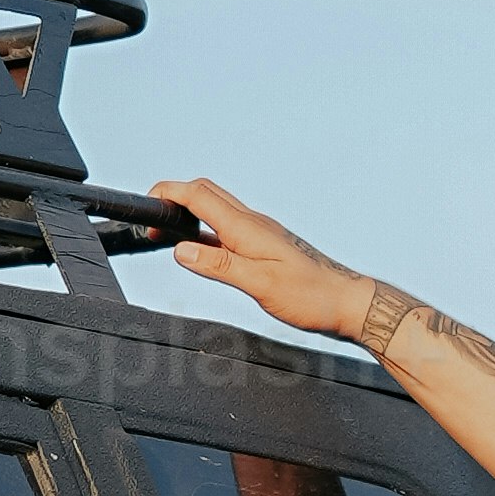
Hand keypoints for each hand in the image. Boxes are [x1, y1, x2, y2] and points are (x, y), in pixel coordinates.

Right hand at [145, 171, 375, 345]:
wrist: (348, 303)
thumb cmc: (312, 296)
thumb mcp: (261, 284)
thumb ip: (219, 265)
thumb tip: (181, 250)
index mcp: (248, 228)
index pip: (199, 195)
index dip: (168, 192)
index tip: (146, 204)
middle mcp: (253, 224)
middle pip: (206, 193)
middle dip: (173, 198)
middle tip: (152, 220)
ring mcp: (260, 233)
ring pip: (217, 209)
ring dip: (189, 213)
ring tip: (167, 234)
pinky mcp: (265, 246)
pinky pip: (228, 228)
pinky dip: (206, 231)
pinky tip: (201, 250)